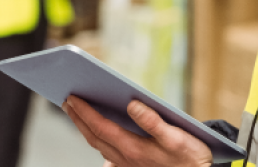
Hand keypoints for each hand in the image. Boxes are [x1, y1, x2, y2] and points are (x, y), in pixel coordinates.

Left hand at [63, 97, 212, 166]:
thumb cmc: (190, 158)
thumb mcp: (175, 137)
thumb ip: (153, 121)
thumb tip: (132, 104)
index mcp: (133, 149)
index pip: (100, 127)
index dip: (84, 112)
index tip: (71, 97)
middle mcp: (125, 159)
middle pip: (94, 137)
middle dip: (78, 118)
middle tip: (66, 101)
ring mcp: (127, 165)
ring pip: (99, 146)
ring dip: (85, 129)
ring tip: (77, 113)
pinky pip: (108, 155)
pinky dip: (99, 142)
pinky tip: (98, 136)